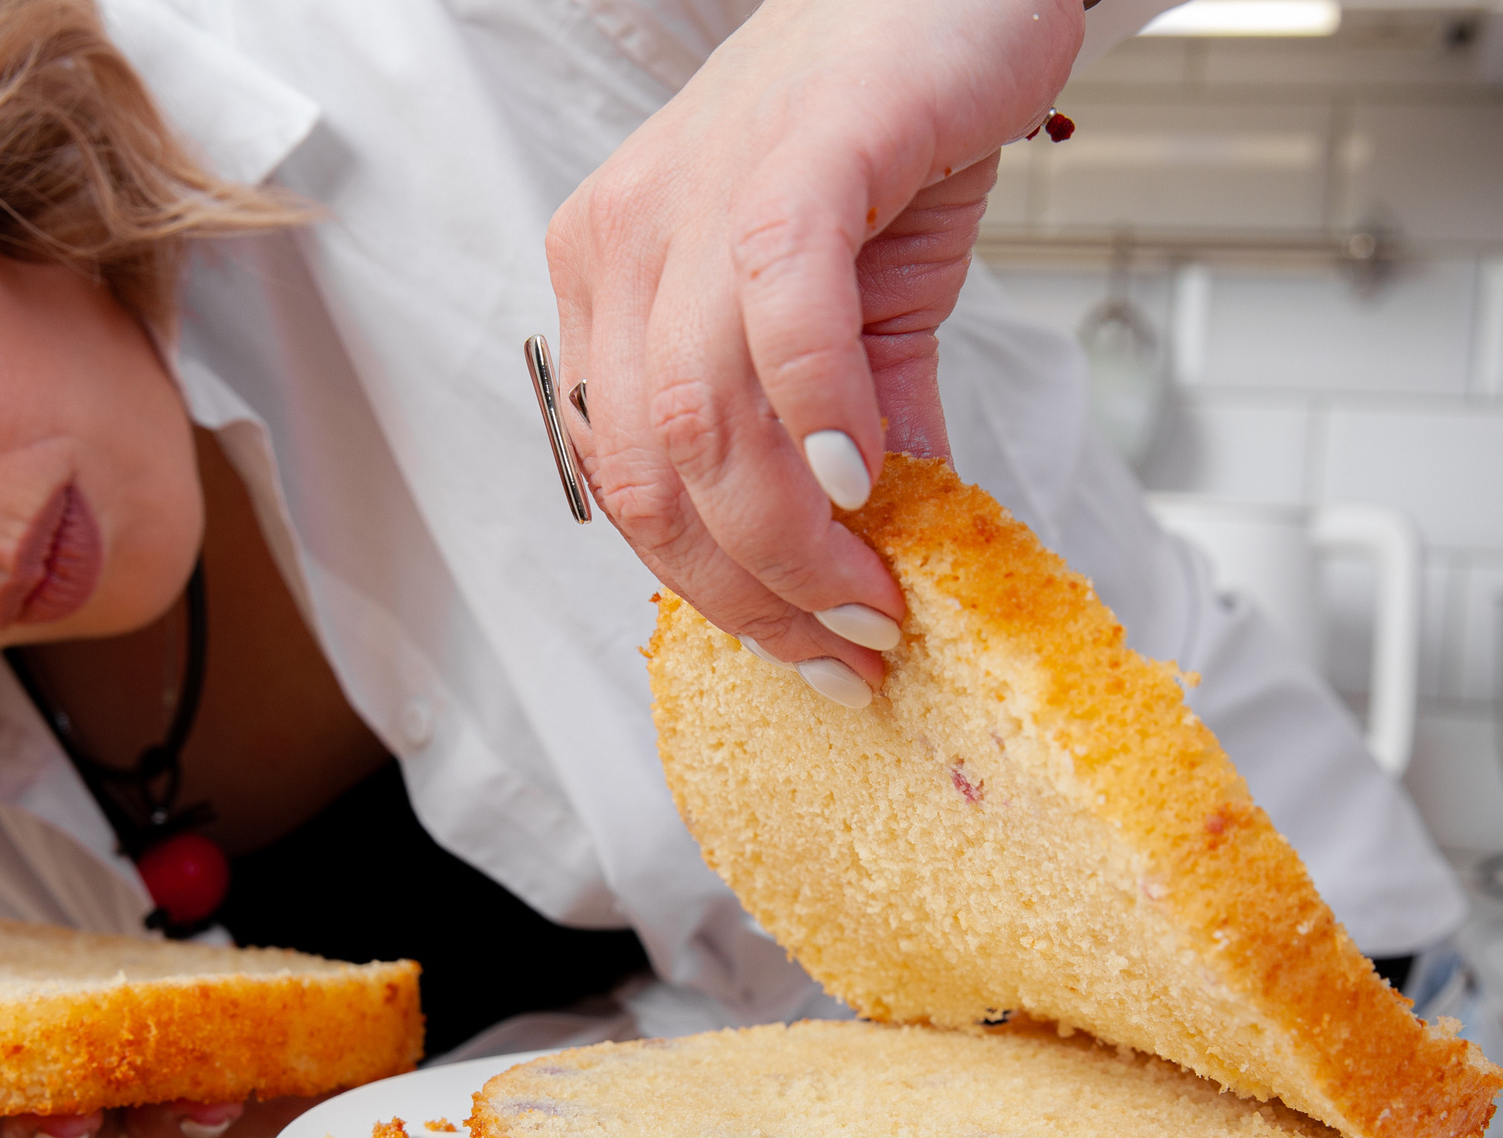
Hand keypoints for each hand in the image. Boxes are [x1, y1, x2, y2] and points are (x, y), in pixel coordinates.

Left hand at [546, 0, 1090, 699]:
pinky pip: (779, 317)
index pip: (627, 479)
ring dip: (793, 539)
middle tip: (848, 645)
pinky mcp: (789, 160)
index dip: (713, 589)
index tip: (808, 647)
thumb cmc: (886, 124)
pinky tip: (868, 482)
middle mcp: (625, 245)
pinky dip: (820, 415)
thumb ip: (859, 427)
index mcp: (616, 286)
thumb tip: (882, 549)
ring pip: (702, 420)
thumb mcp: (855, 305)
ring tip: (874, 595)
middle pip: (652, 472)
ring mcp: (691, 199)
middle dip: (751, 591)